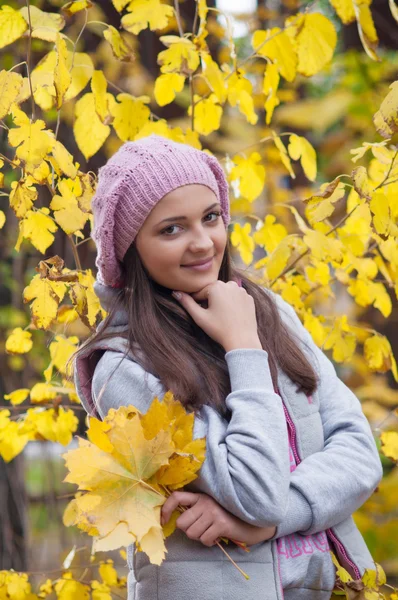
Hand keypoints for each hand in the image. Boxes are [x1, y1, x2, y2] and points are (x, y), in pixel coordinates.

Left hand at [161, 491, 275, 546]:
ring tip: (211, 532)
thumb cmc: (226, 516)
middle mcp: (205, 502)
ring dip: (200, 537)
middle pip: (181, 523)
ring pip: (192, 533)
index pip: (176, 497)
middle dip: (189, 531)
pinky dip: (210, 542)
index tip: (163, 521)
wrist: (250, 521)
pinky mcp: (221, 524)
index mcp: (200, 496)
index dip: (165, 509)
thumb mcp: (209, 508)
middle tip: (201, 529)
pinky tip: (218, 536)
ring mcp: (213, 512)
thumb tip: (175, 520)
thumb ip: (194, 510)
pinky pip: (204, 539)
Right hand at [172, 281, 260, 350]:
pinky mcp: (249, 298)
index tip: (200, 314)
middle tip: (212, 316)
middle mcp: (230, 284)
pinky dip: (233, 304)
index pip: (200, 293)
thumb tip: (175, 293)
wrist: (242, 340)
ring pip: (226, 293)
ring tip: (222, 316)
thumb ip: (187, 303)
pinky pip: (237, 298)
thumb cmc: (219, 329)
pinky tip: (232, 315)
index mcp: (216, 286)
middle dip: (210, 301)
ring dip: (222, 301)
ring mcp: (242, 290)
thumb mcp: (200, 317)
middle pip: (214, 291)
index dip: (198, 304)